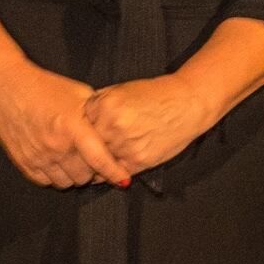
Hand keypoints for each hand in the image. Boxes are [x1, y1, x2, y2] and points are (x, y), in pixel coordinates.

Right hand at [0, 61, 129, 188]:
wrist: (7, 85)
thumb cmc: (43, 87)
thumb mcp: (78, 94)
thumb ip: (96, 115)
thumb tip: (113, 133)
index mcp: (72, 126)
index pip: (100, 160)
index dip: (115, 173)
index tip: (123, 180)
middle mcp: (55, 144)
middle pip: (85, 177)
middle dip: (93, 172)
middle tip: (92, 163)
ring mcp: (38, 155)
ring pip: (65, 183)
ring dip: (73, 176)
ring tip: (73, 162)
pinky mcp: (23, 160)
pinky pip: (44, 181)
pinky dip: (53, 176)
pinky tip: (56, 162)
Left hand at [84, 75, 213, 176]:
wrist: (187, 103)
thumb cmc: (154, 95)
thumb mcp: (120, 90)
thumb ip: (98, 104)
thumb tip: (77, 120)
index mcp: (104, 105)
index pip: (77, 124)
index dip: (76, 132)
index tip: (75, 138)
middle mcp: (112, 125)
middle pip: (84, 144)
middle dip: (82, 150)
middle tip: (78, 155)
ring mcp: (125, 144)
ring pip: (98, 160)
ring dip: (94, 163)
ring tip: (93, 163)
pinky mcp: (139, 160)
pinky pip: (115, 172)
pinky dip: (109, 173)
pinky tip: (108, 170)